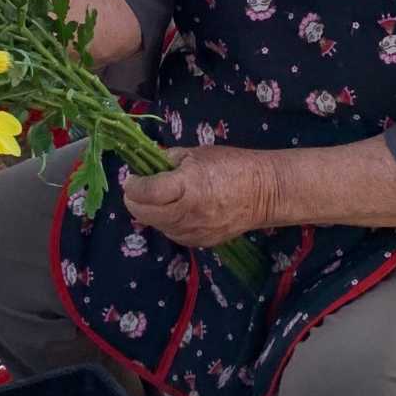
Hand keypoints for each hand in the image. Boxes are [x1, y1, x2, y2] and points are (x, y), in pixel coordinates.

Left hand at [123, 147, 278, 248]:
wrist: (264, 192)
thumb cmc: (231, 165)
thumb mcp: (197, 153)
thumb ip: (169, 160)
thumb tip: (148, 166)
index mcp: (187, 186)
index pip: (146, 192)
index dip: (133, 186)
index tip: (132, 178)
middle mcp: (187, 213)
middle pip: (143, 214)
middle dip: (134, 201)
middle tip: (138, 189)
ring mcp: (193, 231)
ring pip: (156, 226)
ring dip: (151, 212)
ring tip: (161, 198)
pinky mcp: (199, 242)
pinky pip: (172, 234)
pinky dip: (167, 222)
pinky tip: (177, 210)